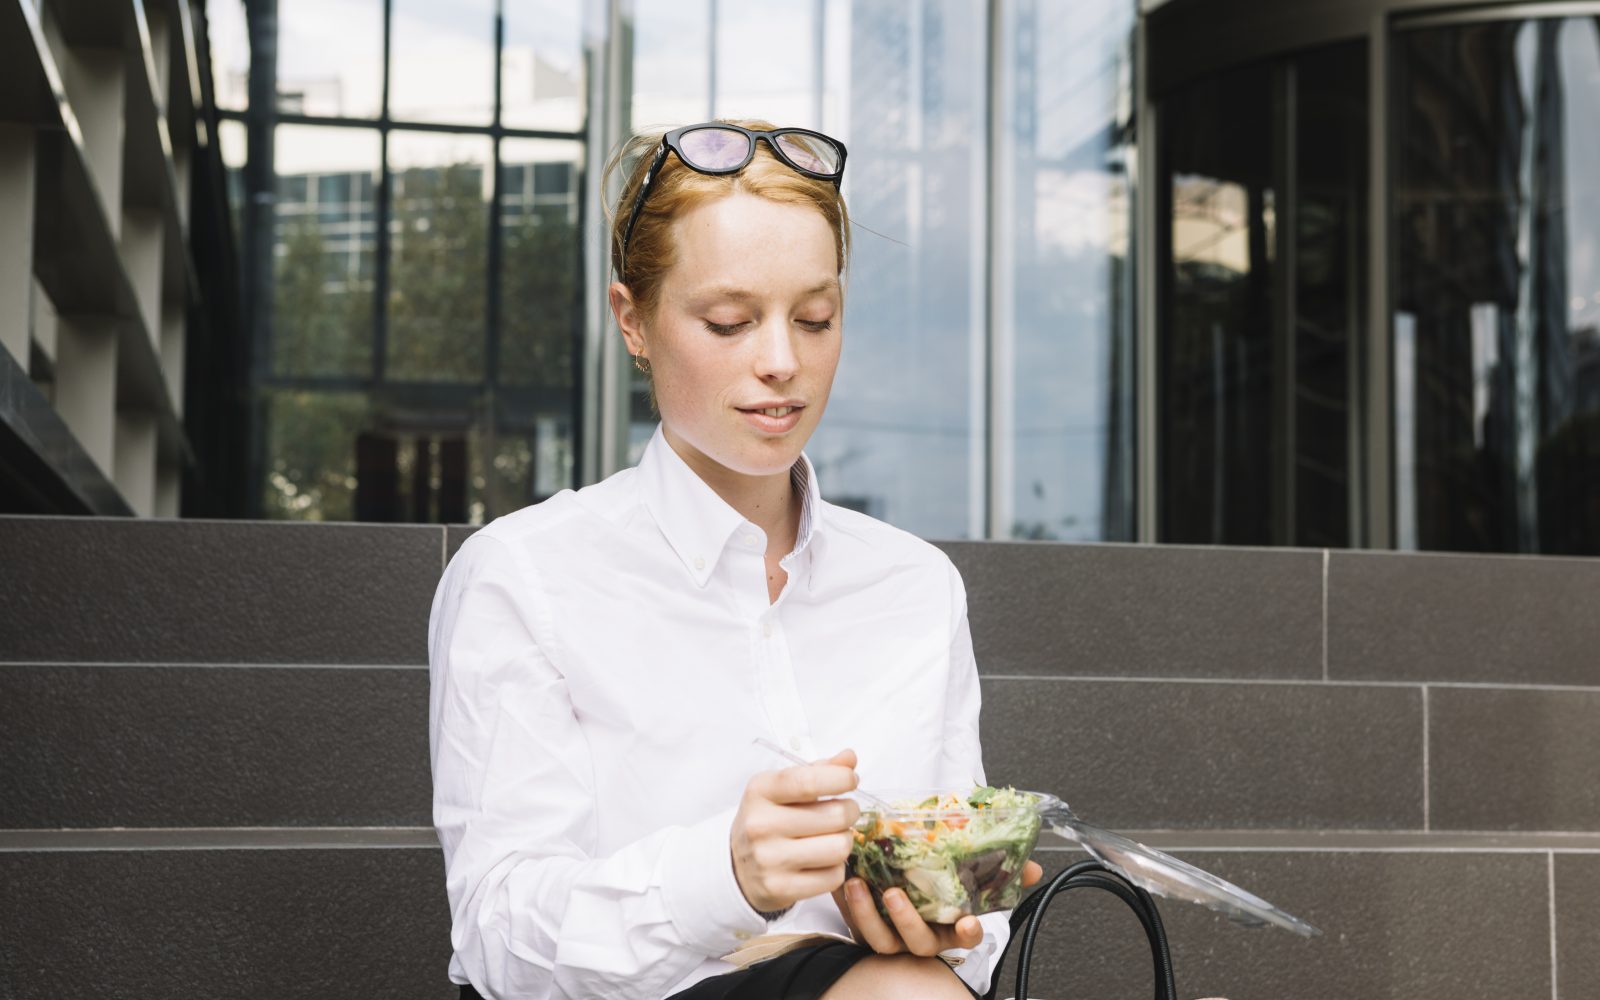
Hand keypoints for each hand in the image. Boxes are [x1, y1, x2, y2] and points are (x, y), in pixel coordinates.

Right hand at [731, 749, 862, 913]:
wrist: (737, 867)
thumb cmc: (768, 820)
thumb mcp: (782, 789)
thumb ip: (817, 771)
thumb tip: (850, 758)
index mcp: (760, 792)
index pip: (808, 781)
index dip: (840, 779)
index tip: (851, 780)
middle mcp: (761, 825)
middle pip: (835, 816)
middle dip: (849, 812)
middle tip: (843, 813)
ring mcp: (770, 860)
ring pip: (839, 847)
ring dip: (844, 841)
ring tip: (833, 837)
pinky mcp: (781, 888)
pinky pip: (833, 877)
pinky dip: (836, 868)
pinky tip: (822, 861)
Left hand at [832, 859, 1043, 955]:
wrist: (893, 877)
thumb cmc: (932, 879)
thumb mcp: (967, 870)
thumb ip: (1000, 868)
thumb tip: (1035, 868)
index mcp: (949, 924)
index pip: (966, 936)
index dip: (968, 933)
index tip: (968, 923)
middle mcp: (922, 935)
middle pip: (918, 941)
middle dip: (907, 921)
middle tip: (894, 894)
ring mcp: (892, 936)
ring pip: (879, 938)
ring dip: (866, 913)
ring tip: (856, 884)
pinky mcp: (863, 929)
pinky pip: (851, 922)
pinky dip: (841, 902)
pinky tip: (837, 878)